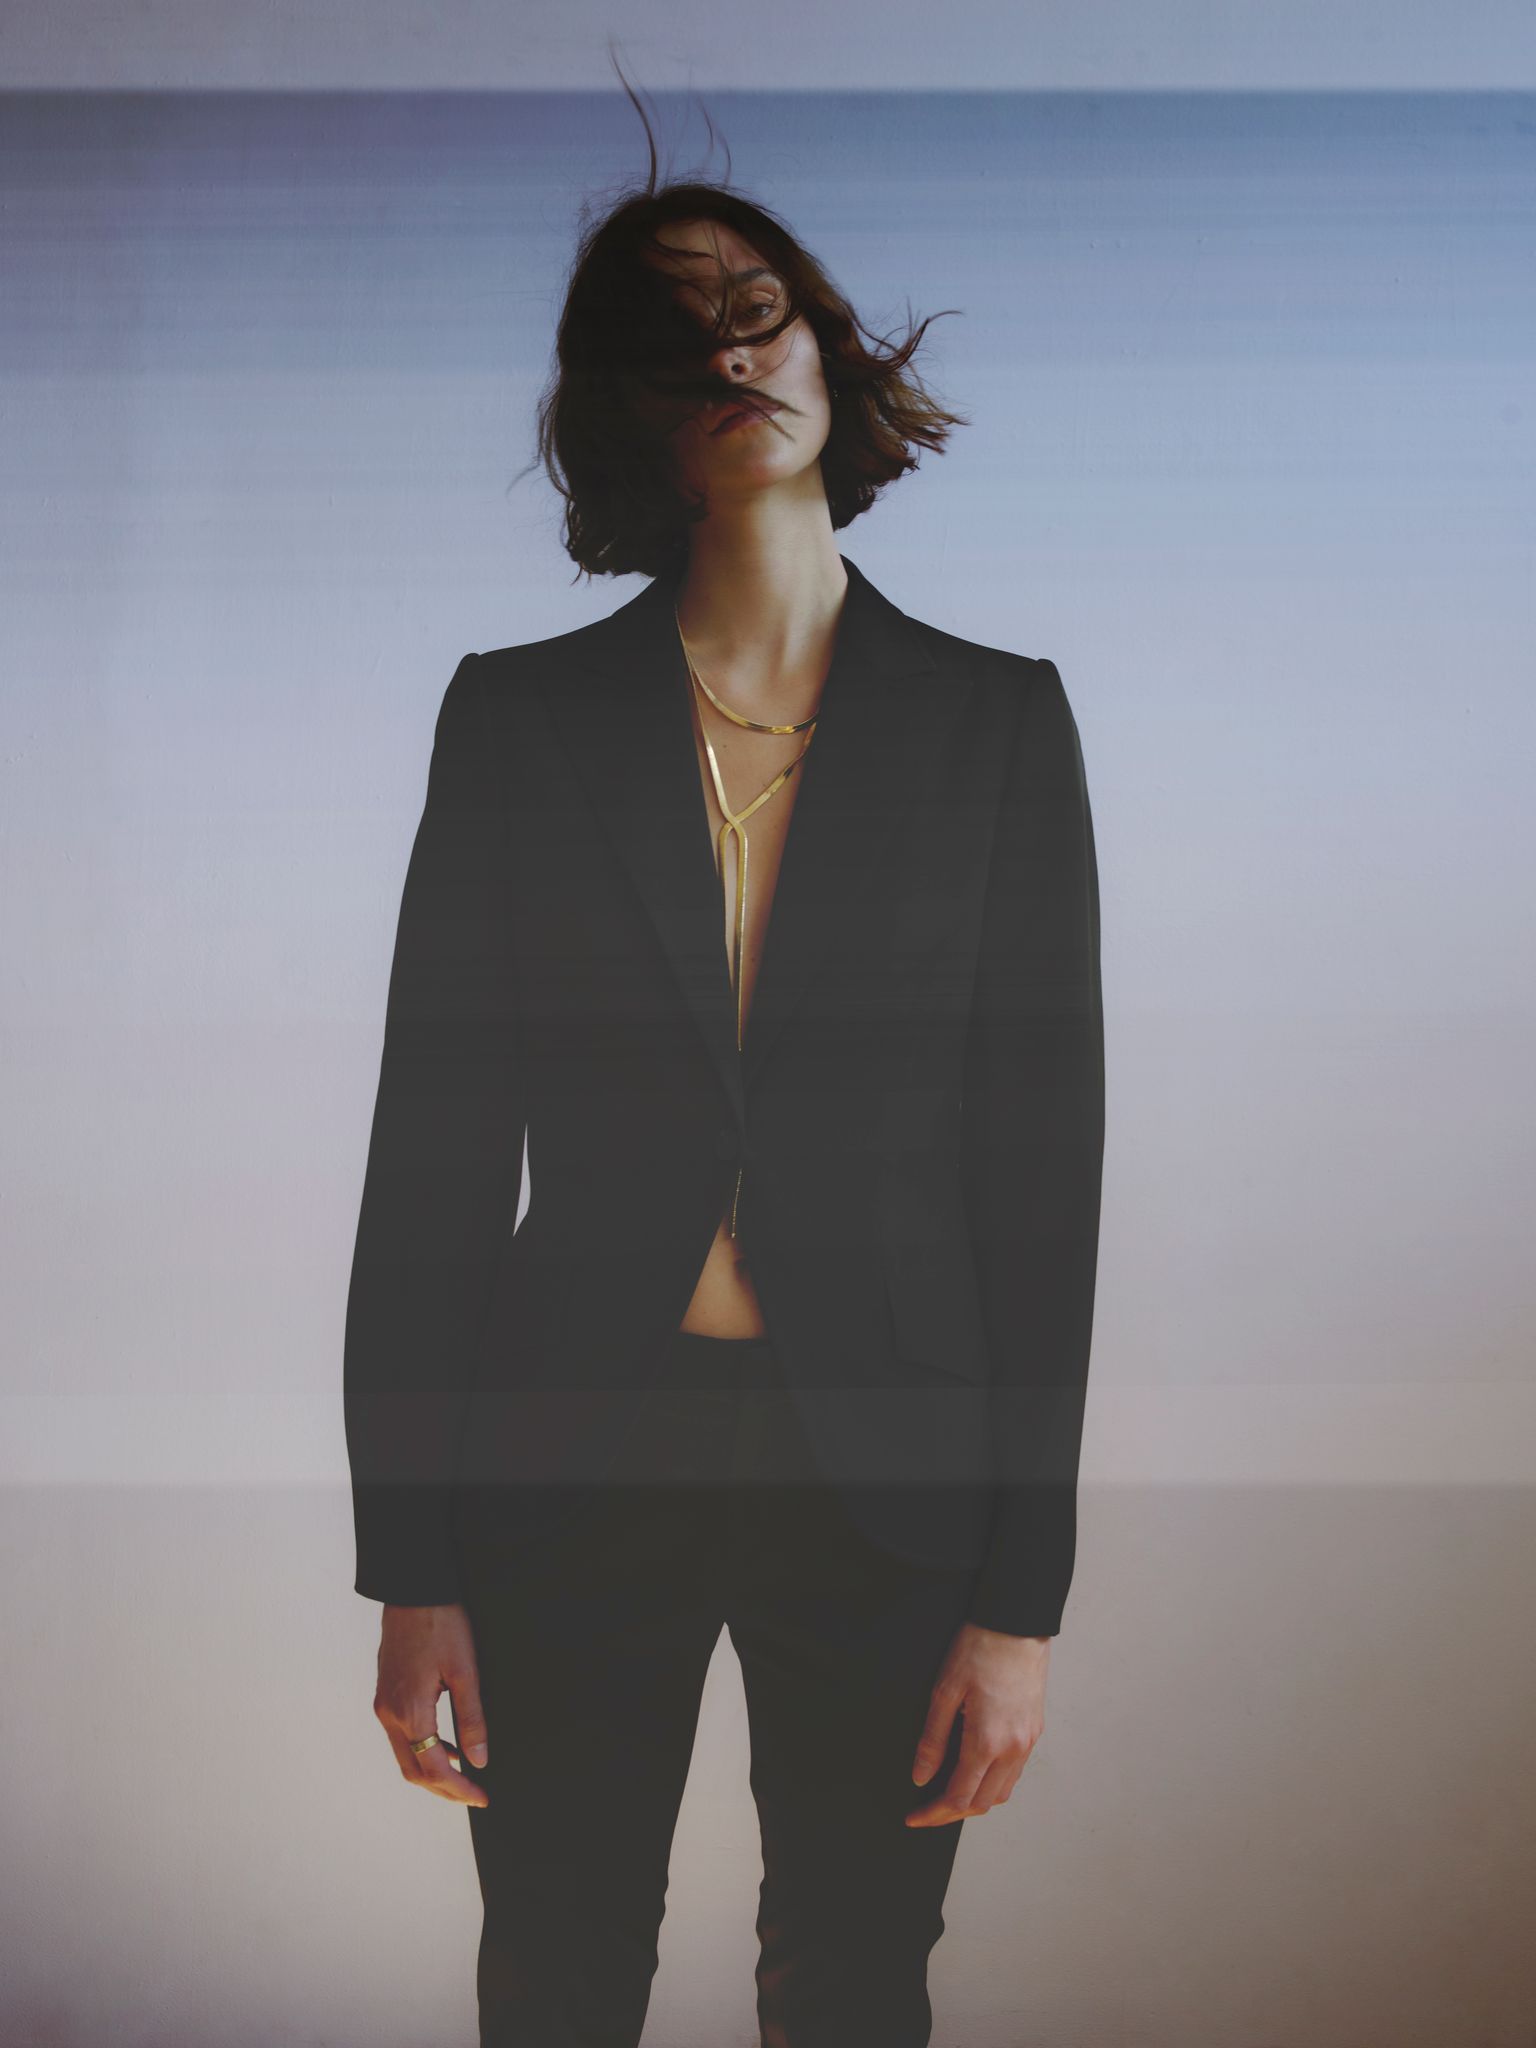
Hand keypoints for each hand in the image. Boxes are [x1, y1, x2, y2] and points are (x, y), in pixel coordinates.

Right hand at [373, 1602, 490, 1807]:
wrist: (413, 1589)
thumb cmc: (441, 1623)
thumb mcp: (466, 1670)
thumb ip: (472, 1718)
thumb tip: (479, 1760)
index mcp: (410, 1711)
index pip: (433, 1768)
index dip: (459, 1788)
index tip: (482, 1797)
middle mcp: (390, 1713)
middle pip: (413, 1771)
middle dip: (444, 1789)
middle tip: (474, 1795)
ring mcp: (383, 1704)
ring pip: (405, 1755)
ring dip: (433, 1770)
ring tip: (466, 1773)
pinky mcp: (384, 1694)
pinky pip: (401, 1736)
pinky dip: (423, 1749)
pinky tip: (447, 1745)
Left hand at [905, 1622, 1049, 1825]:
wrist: (1017, 1623)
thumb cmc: (979, 1649)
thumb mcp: (944, 1691)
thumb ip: (933, 1739)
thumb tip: (921, 1776)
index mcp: (987, 1741)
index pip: (960, 1798)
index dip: (934, 1813)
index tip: (915, 1817)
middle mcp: (1013, 1749)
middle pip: (982, 1803)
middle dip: (952, 1813)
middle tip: (927, 1811)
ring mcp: (1028, 1742)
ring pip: (1002, 1792)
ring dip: (975, 1801)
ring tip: (948, 1795)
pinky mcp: (1034, 1731)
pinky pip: (1014, 1773)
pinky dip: (993, 1783)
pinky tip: (976, 1772)